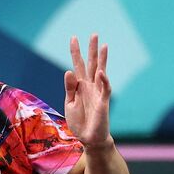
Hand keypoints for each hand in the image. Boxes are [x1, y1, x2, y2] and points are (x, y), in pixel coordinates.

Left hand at [63, 34, 111, 148]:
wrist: (89, 138)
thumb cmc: (79, 122)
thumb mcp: (70, 104)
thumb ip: (69, 88)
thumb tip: (68, 71)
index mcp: (80, 86)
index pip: (78, 65)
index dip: (76, 52)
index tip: (73, 38)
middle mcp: (90, 86)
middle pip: (92, 64)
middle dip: (92, 50)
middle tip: (94, 34)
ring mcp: (98, 92)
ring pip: (101, 72)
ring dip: (102, 59)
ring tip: (103, 44)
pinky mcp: (103, 102)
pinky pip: (105, 88)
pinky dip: (103, 80)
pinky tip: (101, 71)